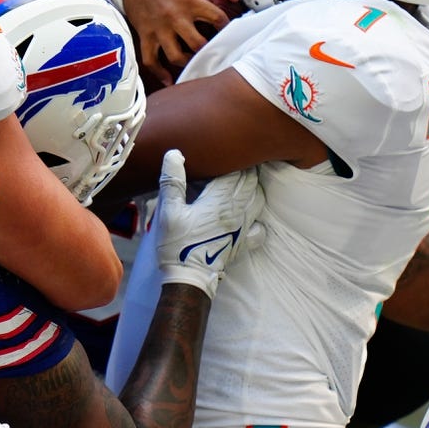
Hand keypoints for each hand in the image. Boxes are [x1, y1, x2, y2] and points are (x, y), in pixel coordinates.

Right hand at [121, 0, 237, 85]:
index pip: (217, 19)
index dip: (226, 25)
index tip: (226, 29)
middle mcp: (174, 16)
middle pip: (197, 44)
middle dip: (208, 48)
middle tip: (213, 49)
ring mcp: (158, 28)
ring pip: (175, 56)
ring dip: (188, 62)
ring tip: (196, 59)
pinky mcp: (145, 34)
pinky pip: (150, 60)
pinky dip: (159, 73)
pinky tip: (169, 79)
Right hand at [155, 149, 263, 297]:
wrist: (189, 279)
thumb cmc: (177, 245)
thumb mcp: (168, 212)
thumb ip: (173, 182)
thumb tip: (175, 154)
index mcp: (220, 201)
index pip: (235, 172)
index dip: (235, 158)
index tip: (232, 148)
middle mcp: (237, 212)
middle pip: (250, 184)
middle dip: (247, 169)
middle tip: (241, 158)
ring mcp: (243, 229)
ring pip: (258, 201)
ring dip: (254, 188)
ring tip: (246, 180)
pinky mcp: (243, 244)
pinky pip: (260, 228)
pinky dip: (259, 218)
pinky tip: (251, 215)